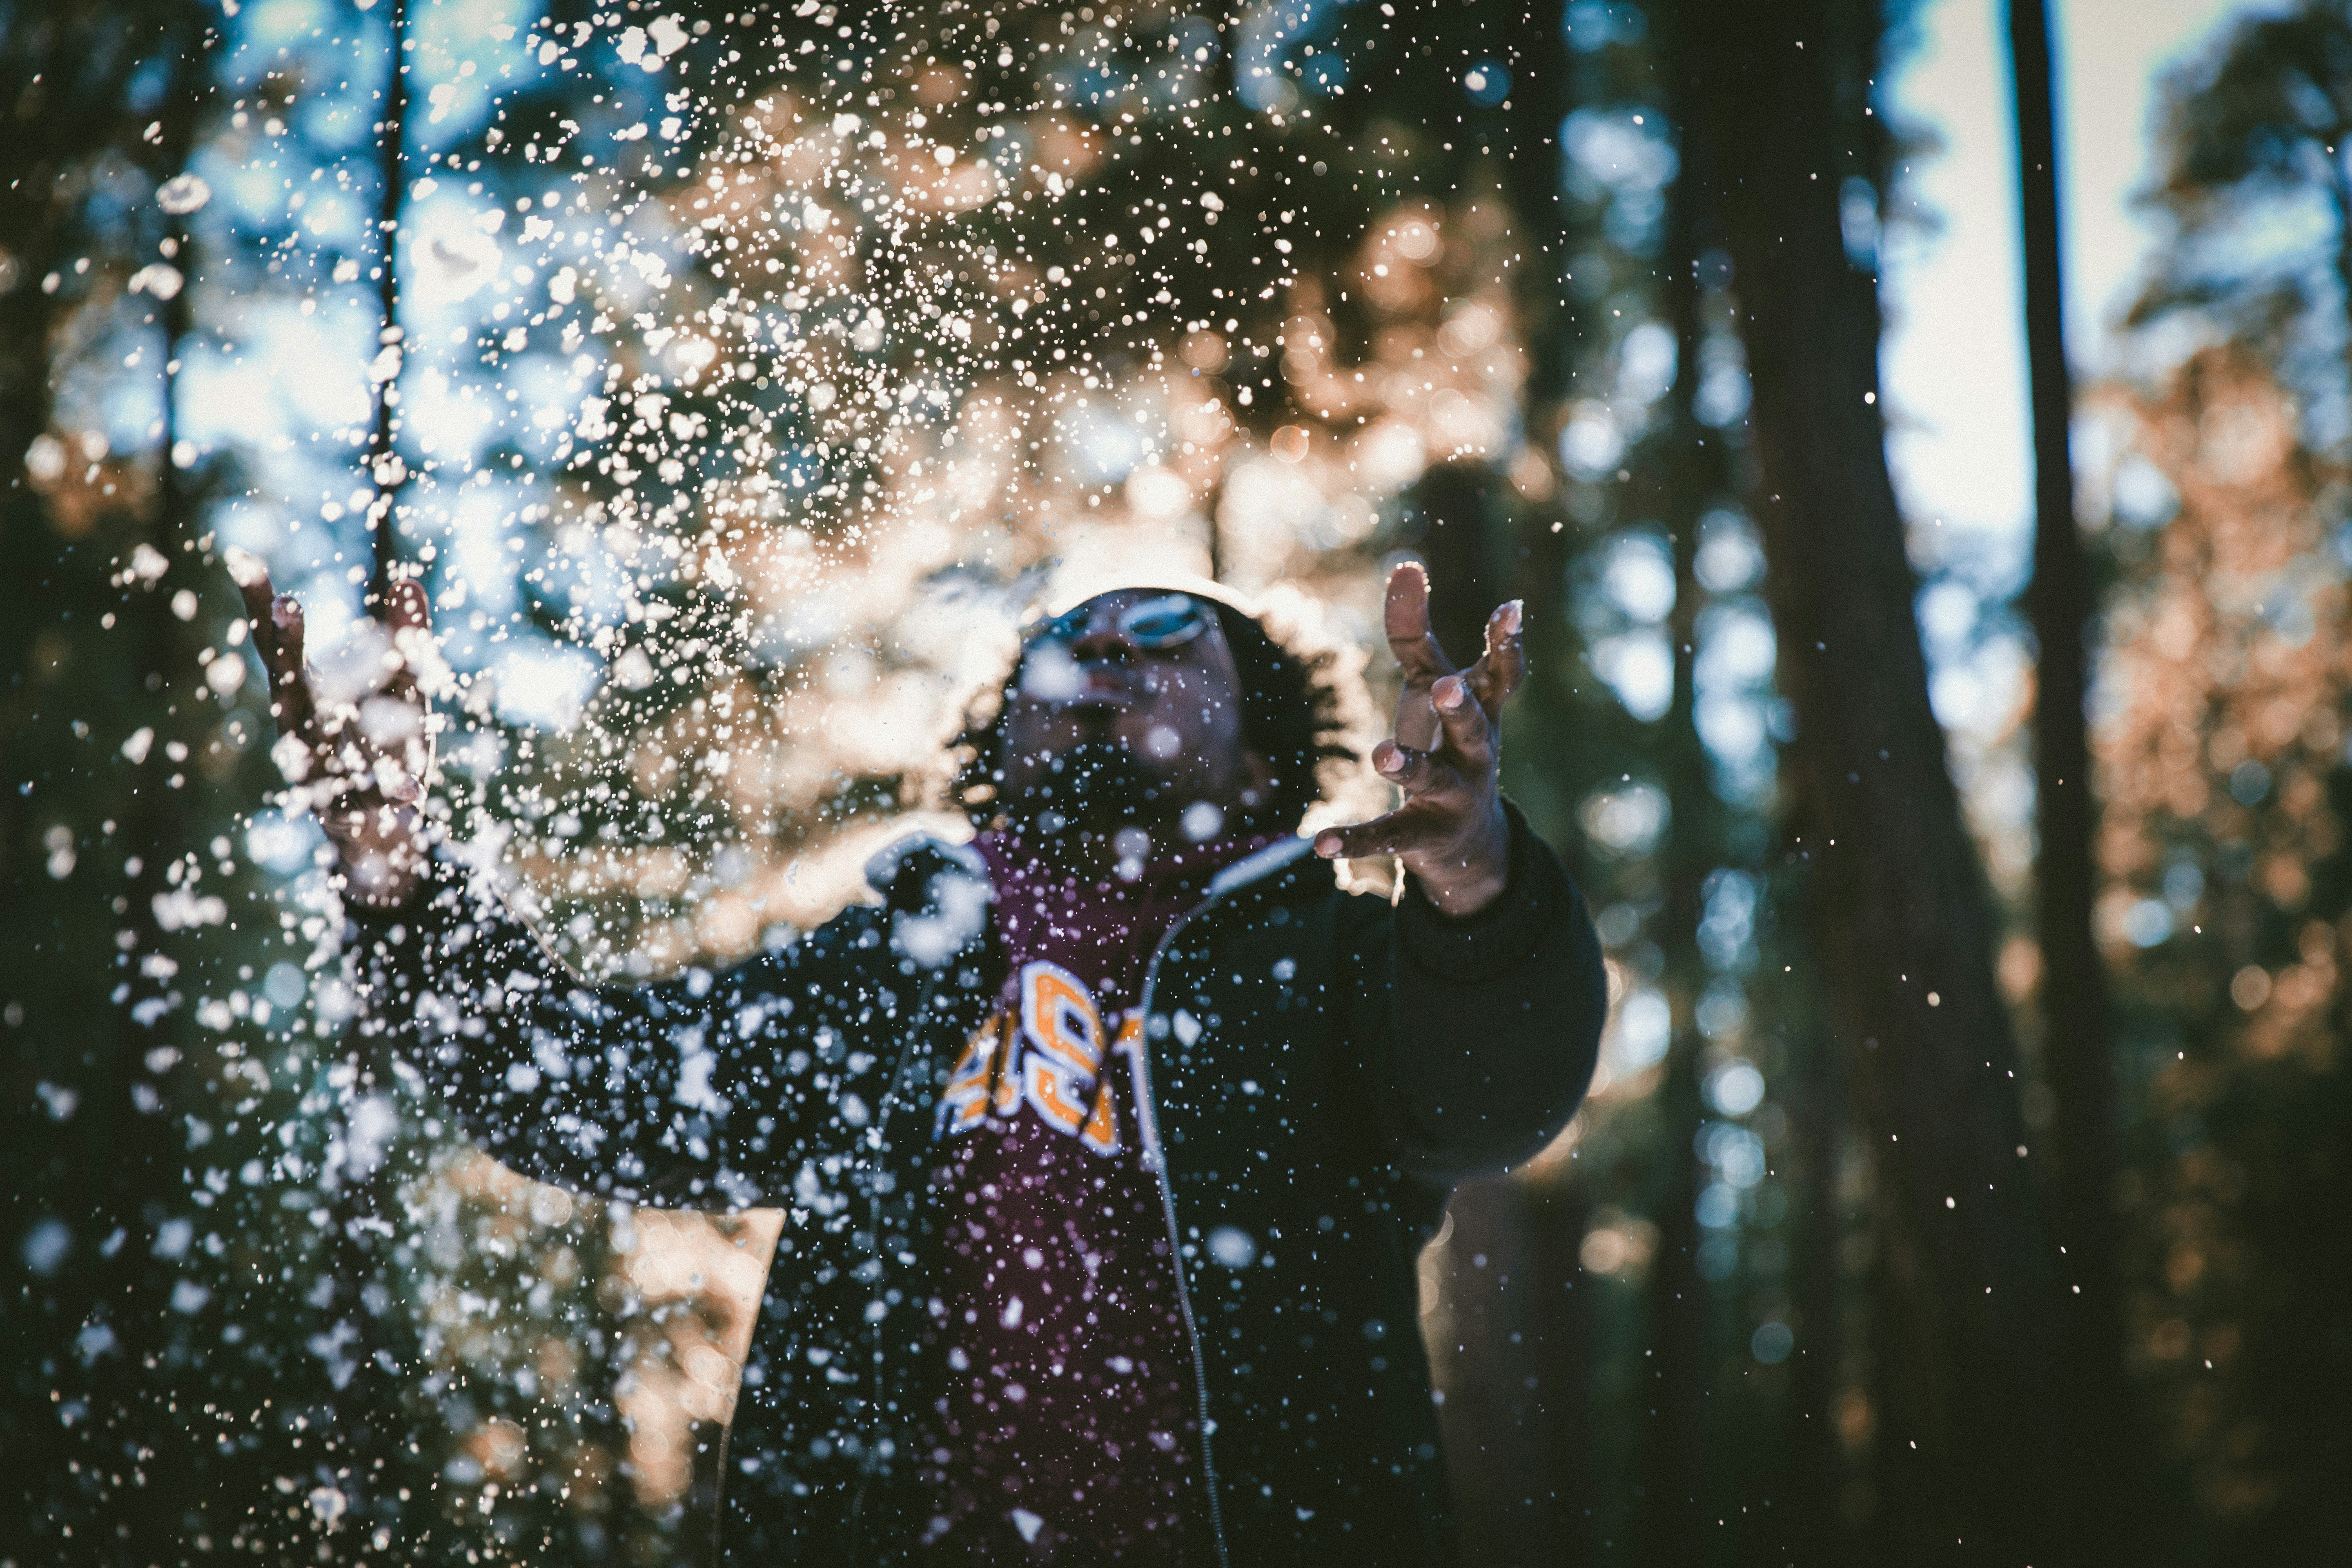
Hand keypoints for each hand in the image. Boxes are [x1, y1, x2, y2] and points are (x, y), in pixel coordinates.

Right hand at [228, 551, 442, 907]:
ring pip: (315, 751)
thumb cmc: (388, 756)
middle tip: (288, 604)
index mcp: (310, 700)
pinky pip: (369, 810)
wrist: (386, 842)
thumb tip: (409, 580)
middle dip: (287, 649)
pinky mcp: (351, 823)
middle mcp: (302, 736)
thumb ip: (405, 645)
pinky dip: (390, 802)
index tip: (245, 561)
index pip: (280, 651)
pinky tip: (410, 800)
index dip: (262, 609)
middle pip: (288, 689)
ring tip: (333, 692)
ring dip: (320, 722)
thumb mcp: (406, 696)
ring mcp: (320, 780)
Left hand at [1315, 561, 1522, 917]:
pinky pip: (1386, 836)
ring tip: (1380, 755)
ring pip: (1433, 779)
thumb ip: (1414, 631)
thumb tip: (1407, 564)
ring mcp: (1453, 796)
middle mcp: (1476, 754)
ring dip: (1408, 766)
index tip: (1510, 610)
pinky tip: (1319, 844)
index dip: (1505, 644)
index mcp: (1482, 713)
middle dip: (1461, 707)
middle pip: (1475, 728)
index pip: (1500, 675)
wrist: (1469, 841)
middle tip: (1447, 685)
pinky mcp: (1421, 835)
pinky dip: (1353, 841)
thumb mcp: (1430, 684)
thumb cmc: (1448, 740)